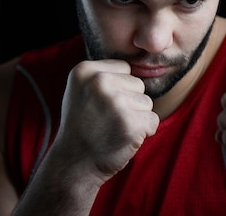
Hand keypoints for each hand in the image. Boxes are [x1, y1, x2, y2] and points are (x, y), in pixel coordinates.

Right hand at [53, 59, 159, 184]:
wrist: (73, 164)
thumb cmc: (82, 126)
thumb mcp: (80, 90)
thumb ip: (103, 74)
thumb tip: (139, 61)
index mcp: (85, 70)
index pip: (124, 68)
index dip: (118, 89)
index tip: (99, 105)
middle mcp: (99, 82)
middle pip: (138, 84)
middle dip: (128, 103)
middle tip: (105, 120)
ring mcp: (115, 102)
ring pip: (146, 102)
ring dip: (135, 118)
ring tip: (112, 129)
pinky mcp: (130, 123)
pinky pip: (153, 120)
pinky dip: (143, 132)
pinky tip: (122, 138)